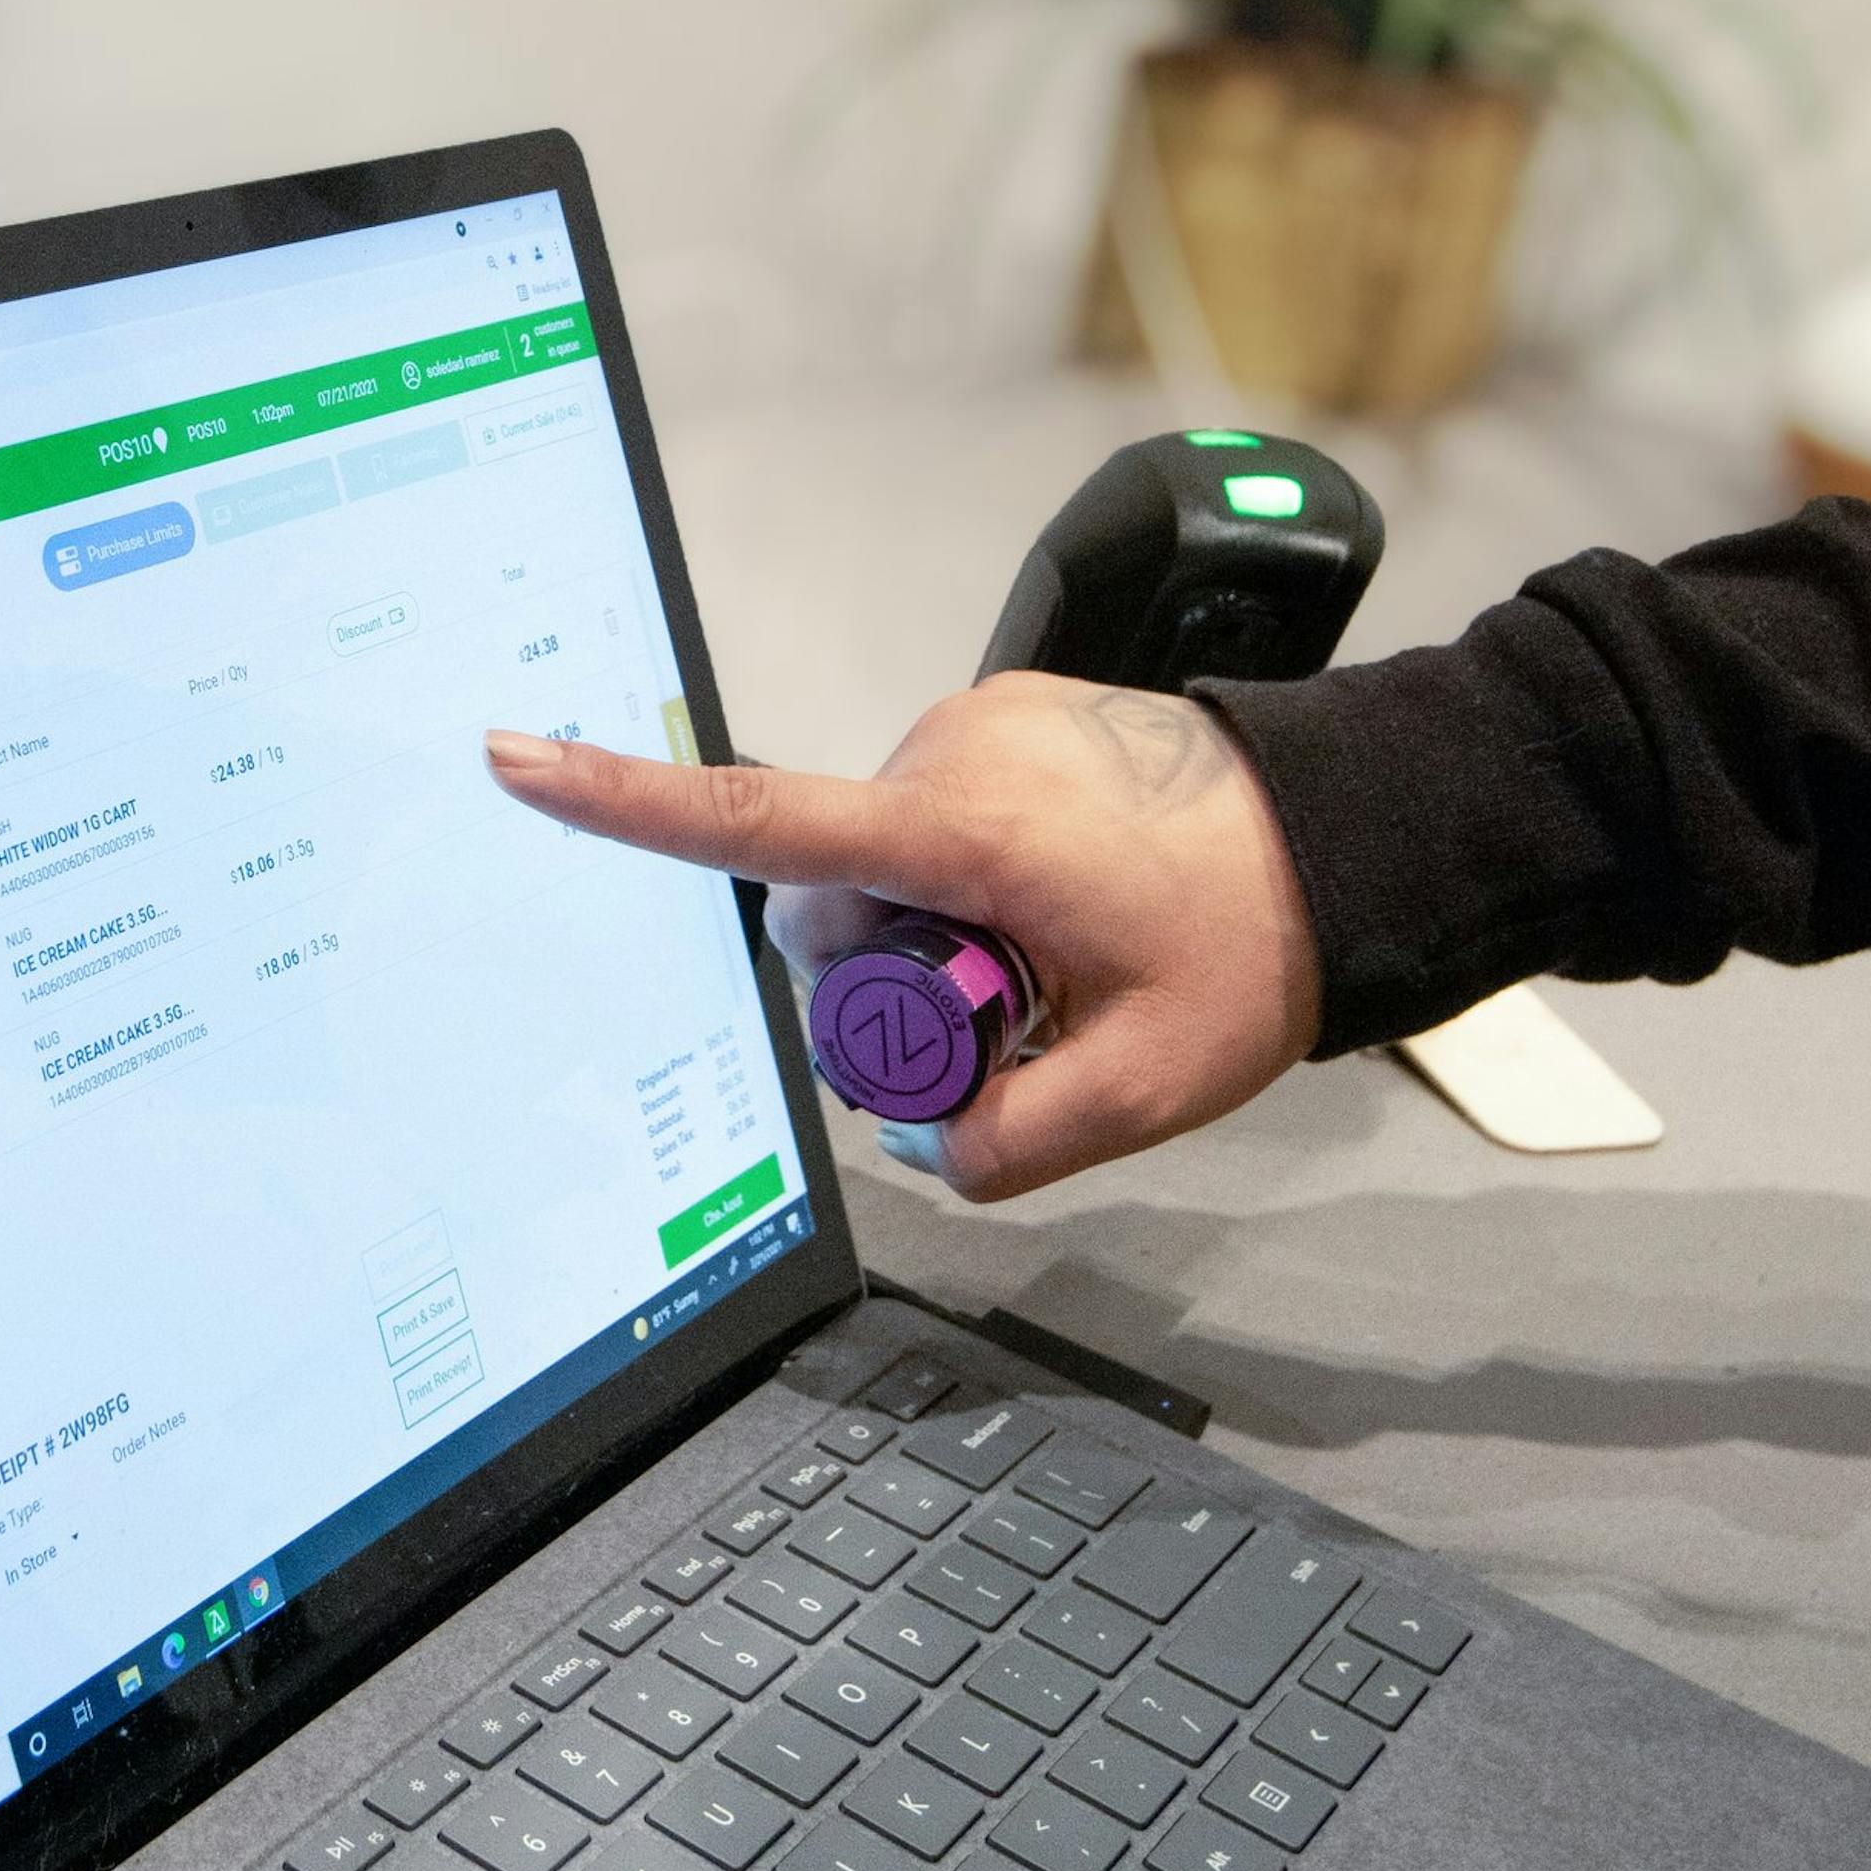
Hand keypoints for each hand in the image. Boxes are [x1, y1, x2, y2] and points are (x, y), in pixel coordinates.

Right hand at [482, 673, 1320, 1200]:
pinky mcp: (994, 722)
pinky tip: (1053, 907)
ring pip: (874, 861)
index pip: (758, 823)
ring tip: (1049, 953)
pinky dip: (959, 879)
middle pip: (825, 895)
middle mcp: (947, 752)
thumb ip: (1006, 1145)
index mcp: (963, 825)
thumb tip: (919, 1148)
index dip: (624, 804)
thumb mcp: (1144, 1088)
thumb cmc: (1254, 943)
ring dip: (927, 927)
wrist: (1354, 834)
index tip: (516, 761)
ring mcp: (970, 725)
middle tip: (1006, 1017)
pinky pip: (922, 821)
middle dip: (881, 973)